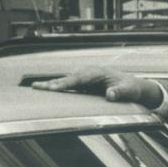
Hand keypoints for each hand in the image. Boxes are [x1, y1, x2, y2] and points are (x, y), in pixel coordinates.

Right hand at [33, 70, 162, 107]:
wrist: (133, 85)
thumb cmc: (131, 88)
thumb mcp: (129, 91)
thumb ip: (121, 92)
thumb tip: (110, 94)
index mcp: (98, 72)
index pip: (79, 78)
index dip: (66, 83)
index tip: (55, 89)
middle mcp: (89, 72)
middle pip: (68, 78)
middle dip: (53, 83)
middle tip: (38, 88)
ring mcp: (86, 77)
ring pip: (66, 80)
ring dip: (51, 84)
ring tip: (34, 88)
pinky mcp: (84, 84)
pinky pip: (68, 85)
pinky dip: (56, 87)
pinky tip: (45, 90)